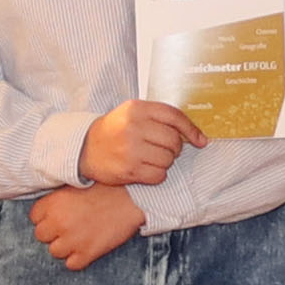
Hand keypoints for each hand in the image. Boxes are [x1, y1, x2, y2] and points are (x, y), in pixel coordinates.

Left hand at [31, 185, 145, 269]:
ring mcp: (72, 239)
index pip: (34, 218)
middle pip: (41, 236)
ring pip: (55, 252)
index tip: (57, 215)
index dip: (46, 217)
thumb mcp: (75, 185)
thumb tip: (47, 211)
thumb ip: (57, 199)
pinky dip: (78, 258)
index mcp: (52, 203)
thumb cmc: (105, 187)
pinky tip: (87, 247)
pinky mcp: (87, 253)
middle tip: (69, 226)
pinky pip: (72, 264)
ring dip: (65, 246)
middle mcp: (58, 222)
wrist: (131, 197)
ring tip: (79, 236)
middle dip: (53, 232)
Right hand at [78, 103, 196, 187]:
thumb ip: (160, 118)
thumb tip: (197, 136)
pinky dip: (157, 174)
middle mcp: (133, 127)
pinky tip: (146, 169)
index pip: (174, 116)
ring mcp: (130, 149)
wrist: (85, 148)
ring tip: (152, 158)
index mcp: (137, 109)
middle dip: (175, 148)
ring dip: (165, 162)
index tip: (200, 140)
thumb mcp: (133, 113)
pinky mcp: (129, 170)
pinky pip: (159, 175)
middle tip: (165, 149)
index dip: (191, 129)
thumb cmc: (115, 130)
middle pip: (173, 140)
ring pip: (168, 159)